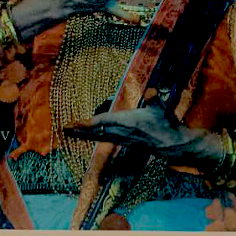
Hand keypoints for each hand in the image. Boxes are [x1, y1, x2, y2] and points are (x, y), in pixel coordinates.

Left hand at [64, 105, 219, 165]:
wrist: (172, 144)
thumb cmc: (166, 124)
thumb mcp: (162, 108)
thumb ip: (154, 98)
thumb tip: (151, 91)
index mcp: (129, 122)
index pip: (104, 122)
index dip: (89, 123)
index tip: (76, 123)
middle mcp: (122, 132)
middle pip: (96, 131)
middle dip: (80, 130)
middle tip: (63, 128)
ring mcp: (122, 138)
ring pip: (98, 136)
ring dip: (83, 134)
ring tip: (68, 131)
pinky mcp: (124, 141)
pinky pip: (104, 138)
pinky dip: (92, 136)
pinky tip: (85, 136)